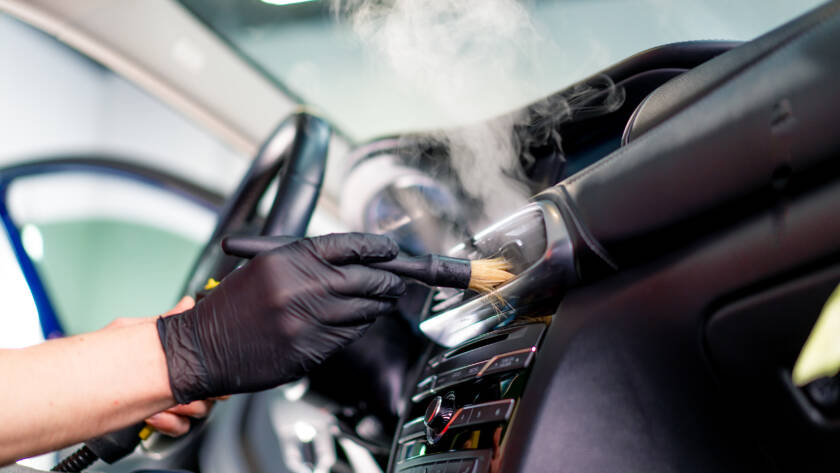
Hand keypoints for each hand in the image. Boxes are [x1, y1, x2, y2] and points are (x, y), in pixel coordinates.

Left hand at [107, 297, 219, 436]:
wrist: (77, 388)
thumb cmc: (103, 360)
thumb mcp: (132, 333)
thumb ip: (161, 322)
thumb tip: (186, 304)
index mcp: (176, 360)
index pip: (207, 365)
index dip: (216, 370)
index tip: (213, 374)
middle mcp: (178, 383)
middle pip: (211, 390)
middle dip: (201, 391)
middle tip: (183, 390)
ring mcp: (171, 405)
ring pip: (200, 410)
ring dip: (183, 407)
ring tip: (161, 402)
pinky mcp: (161, 424)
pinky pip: (181, 428)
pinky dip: (171, 423)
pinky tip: (154, 416)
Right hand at [156, 233, 405, 403]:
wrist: (201, 348)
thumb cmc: (231, 308)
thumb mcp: (264, 268)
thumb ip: (305, 261)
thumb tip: (351, 260)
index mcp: (288, 258)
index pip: (348, 245)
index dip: (376, 246)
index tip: (390, 249)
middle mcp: (301, 286)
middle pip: (365, 277)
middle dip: (388, 278)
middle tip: (396, 280)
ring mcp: (307, 319)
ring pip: (363, 309)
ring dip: (380, 304)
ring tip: (385, 300)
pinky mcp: (310, 349)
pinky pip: (350, 334)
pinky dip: (361, 326)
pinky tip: (362, 320)